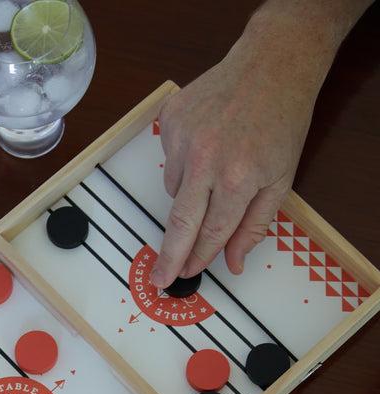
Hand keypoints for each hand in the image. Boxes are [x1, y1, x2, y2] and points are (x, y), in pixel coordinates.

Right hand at [151, 35, 317, 286]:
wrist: (271, 64)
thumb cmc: (282, 122)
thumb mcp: (281, 180)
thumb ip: (254, 225)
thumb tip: (234, 264)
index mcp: (238, 178)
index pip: (211, 233)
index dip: (198, 258)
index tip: (186, 275)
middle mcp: (206, 160)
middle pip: (181, 223)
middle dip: (169, 256)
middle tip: (159, 280)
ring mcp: (183, 138)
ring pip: (174, 190)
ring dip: (189, 195)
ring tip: (214, 170)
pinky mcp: (170, 119)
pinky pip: (169, 160)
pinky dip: (184, 163)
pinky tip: (205, 145)